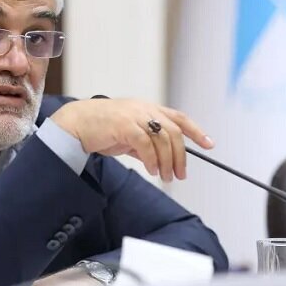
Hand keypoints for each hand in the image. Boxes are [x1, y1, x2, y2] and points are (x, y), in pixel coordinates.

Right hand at [51, 99, 213, 180]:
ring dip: (167, 162)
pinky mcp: (124, 125)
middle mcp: (144, 109)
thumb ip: (144, 145)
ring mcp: (135, 116)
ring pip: (162, 140)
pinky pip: (146, 146)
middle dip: (180, 156)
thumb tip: (158, 160)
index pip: (179, 118)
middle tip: (180, 175)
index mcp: (147, 108)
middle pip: (174, 132)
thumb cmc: (100, 128)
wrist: (76, 124)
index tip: (209, 145)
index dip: (196, 131)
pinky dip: (152, 160)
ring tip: (165, 177)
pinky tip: (151, 170)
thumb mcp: (127, 136)